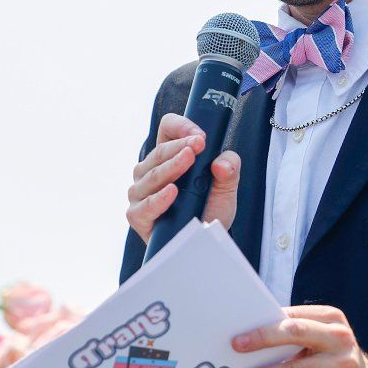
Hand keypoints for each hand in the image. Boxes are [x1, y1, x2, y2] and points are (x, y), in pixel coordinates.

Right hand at [126, 112, 240, 242]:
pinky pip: (145, 205)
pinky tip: (172, 192)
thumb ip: (230, 167)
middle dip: (180, 147)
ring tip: (188, 161)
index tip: (200, 137)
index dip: (181, 127)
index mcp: (168, 155)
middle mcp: (150, 170)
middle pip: (160, 151)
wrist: (206, 241)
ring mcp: (140, 192)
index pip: (167, 129)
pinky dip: (158, 198)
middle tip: (198, 146)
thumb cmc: (209, 207)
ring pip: (152, 174)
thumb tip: (222, 164)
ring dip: (171, 167)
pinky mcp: (137, 215)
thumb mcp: (227, 185)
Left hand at [233, 305, 367, 367]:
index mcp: (331, 317)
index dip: (264, 327)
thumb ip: (296, 328)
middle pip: (295, 332)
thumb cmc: (331, 349)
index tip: (240, 336)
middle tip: (239, 346)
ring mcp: (341, 362)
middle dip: (264, 338)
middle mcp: (339, 337)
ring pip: (296, 366)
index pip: (292, 317)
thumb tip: (255, 330)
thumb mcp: (320, 333)